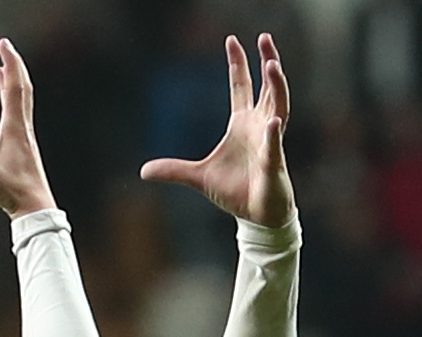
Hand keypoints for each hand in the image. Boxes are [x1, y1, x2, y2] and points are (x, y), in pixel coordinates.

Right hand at [0, 38, 56, 218]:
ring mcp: (19, 144)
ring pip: (15, 110)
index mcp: (15, 128)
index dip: (10, 63)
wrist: (35, 210)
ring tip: (0, 77)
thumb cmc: (15, 191)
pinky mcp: (16, 158)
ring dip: (7, 91)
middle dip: (13, 70)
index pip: (14, 87)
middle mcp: (21, 131)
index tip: (4, 44)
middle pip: (20, 92)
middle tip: (5, 52)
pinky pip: (4, 136)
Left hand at [141, 34, 295, 228]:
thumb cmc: (234, 192)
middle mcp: (259, 126)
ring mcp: (269, 142)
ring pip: (278, 107)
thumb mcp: (197, 178)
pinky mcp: (273, 163)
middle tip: (264, 37)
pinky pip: (274, 145)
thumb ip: (173, 170)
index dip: (238, 64)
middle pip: (267, 87)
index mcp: (242, 124)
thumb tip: (143, 171)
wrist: (256, 215)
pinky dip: (272, 134)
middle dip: (267, 61)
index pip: (241, 87)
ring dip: (276, 87)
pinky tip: (271, 121)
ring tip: (272, 65)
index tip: (232, 40)